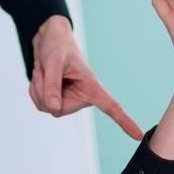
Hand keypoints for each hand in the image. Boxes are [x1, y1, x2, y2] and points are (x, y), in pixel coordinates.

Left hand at [29, 15, 142, 139]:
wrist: (48, 38)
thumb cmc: (57, 45)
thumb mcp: (53, 61)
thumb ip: (53, 84)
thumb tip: (54, 109)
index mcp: (91, 86)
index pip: (110, 106)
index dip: (124, 121)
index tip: (138, 136)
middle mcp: (82, 96)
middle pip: (58, 109)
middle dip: (44, 90)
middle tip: (45, 70)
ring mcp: (69, 99)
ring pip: (47, 107)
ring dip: (38, 88)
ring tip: (44, 70)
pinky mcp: (58, 99)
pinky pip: (41, 103)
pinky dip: (35, 89)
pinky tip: (41, 75)